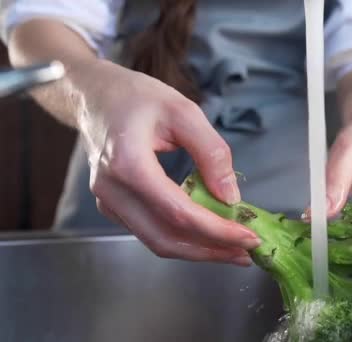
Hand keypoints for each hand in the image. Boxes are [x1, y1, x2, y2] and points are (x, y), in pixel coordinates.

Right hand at [74, 59, 259, 263]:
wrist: (95, 96)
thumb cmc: (138, 97)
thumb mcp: (184, 112)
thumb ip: (212, 153)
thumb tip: (231, 197)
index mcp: (128, 164)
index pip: (178, 212)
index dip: (216, 230)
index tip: (249, 237)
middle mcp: (112, 190)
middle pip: (166, 238)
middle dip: (211, 250)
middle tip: (247, 251)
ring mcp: (108, 202)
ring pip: (157, 242)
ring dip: (198, 250)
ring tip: (234, 249)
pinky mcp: (112, 206)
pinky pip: (150, 232)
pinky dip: (182, 239)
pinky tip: (208, 235)